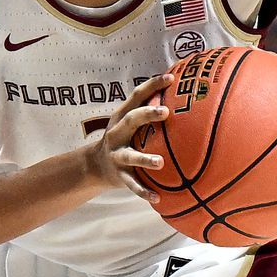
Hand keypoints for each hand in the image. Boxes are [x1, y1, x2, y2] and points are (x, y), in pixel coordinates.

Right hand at [85, 73, 172, 201]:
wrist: (95, 166)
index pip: (136, 96)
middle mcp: (117, 133)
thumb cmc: (123, 139)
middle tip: (165, 112)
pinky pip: (132, 184)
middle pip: (131, 120)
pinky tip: (157, 198)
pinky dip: (143, 192)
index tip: (170, 78)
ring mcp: (117, 155)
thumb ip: (149, 110)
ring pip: (130, 156)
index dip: (152, 85)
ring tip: (160, 162)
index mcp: (122, 117)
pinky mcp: (119, 175)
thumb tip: (181, 94)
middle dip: (147, 114)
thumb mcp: (130, 123)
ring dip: (144, 159)